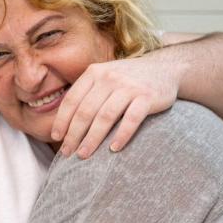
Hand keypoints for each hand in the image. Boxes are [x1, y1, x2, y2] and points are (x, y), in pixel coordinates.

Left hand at [52, 55, 182, 157]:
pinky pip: (132, 119)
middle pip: (86, 111)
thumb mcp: (105, 77)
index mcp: (94, 73)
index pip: (72, 99)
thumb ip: (87, 92)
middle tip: (67, 152)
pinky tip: (113, 149)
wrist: (166, 68)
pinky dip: (121, 135)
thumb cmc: (128, 79)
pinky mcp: (147, 97)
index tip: (56, 138)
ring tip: (84, 154)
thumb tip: (64, 122)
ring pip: (105, 117)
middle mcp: (109, 77)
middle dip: (74, 134)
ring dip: (93, 138)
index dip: (62, 120)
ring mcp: (129, 86)